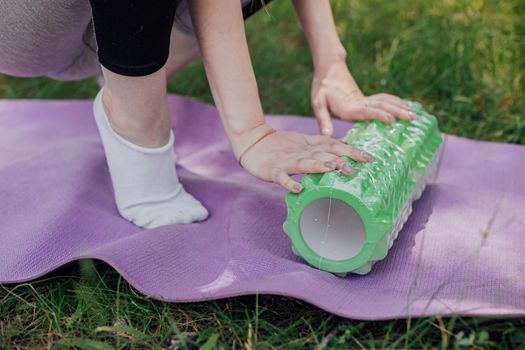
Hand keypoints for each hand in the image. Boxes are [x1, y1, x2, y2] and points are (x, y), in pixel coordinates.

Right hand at [237, 125, 373, 192]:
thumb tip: (346, 147)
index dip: (352, 151)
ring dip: (319, 166)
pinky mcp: (273, 170)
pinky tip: (298, 189)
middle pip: (324, 155)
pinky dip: (289, 183)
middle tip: (355, 169)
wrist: (252, 141)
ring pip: (305, 163)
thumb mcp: (305, 143)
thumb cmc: (281, 145)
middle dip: (340, 161)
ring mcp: (287, 161)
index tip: (370, 158)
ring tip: (332, 169)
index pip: (335, 146)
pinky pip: (282, 177)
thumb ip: (324, 146)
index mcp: (311, 145)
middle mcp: (302, 152)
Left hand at [311, 60, 417, 135]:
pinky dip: (396, 102)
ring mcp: (365, 100)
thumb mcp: (317, 103)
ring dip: (401, 107)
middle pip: (382, 106)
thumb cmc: (322, 88)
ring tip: (416, 114)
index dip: (379, 115)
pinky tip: (406, 106)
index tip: (392, 120)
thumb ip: (322, 119)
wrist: (329, 70)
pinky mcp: (366, 98)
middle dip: (398, 112)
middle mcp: (360, 102)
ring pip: (386, 102)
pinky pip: (384, 100)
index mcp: (349, 106)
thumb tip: (326, 135)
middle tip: (414, 118)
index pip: (367, 110)